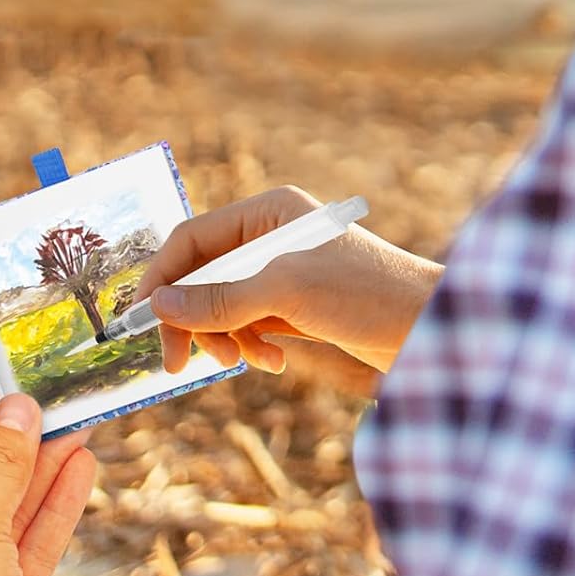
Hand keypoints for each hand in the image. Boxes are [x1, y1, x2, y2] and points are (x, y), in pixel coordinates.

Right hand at [131, 186, 442, 394]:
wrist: (433, 332)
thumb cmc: (368, 293)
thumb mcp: (288, 292)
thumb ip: (222, 298)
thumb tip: (159, 304)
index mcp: (269, 212)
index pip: (192, 239)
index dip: (161, 277)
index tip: (141, 322)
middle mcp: (272, 236)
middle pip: (202, 275)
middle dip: (193, 317)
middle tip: (180, 362)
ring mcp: (283, 273)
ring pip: (222, 306)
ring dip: (225, 337)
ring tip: (252, 361)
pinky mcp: (297, 307)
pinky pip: (248, 325)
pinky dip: (251, 345)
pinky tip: (275, 361)